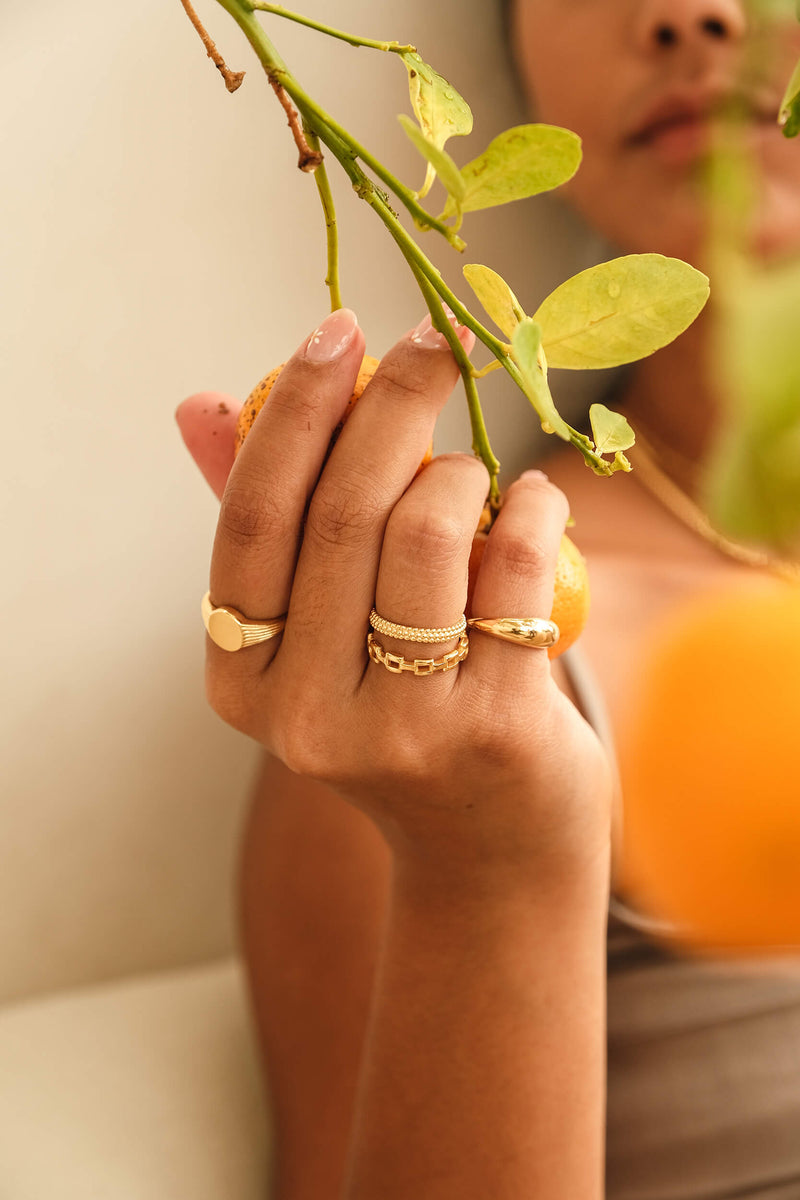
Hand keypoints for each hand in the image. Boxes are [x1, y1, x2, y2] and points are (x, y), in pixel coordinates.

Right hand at [176, 309, 610, 879]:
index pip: (252, 519)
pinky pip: (517, 571)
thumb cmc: (397, 710)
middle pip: (342, 512)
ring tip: (475, 470)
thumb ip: (265, 525)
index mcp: (241, 677)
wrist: (486, 846)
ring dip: (462, 470)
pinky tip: (538, 502)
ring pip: (425, 535)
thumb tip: (198, 405)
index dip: (294, 412)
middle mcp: (303, 712)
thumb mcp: (314, 633)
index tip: (337, 330)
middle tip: (432, 342)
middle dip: (393, 400)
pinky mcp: (494, 728)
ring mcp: (399, 728)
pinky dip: (537, 510)